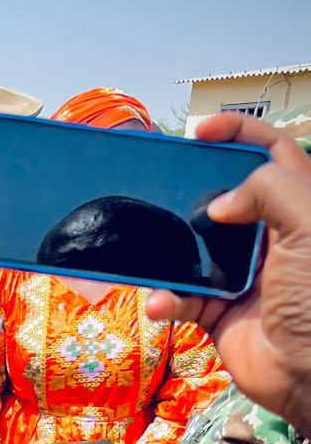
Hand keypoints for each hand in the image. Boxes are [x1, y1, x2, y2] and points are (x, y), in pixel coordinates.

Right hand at [147, 115, 310, 438]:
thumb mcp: (308, 228)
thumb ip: (268, 191)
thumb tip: (220, 202)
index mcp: (301, 207)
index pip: (272, 152)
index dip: (239, 132)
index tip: (200, 131)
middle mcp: (271, 236)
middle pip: (224, 197)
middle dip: (191, 190)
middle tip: (161, 184)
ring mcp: (242, 274)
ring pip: (194, 247)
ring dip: (168, 252)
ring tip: (149, 247)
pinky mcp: (218, 311)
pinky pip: (182, 297)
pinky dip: (166, 299)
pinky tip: (161, 302)